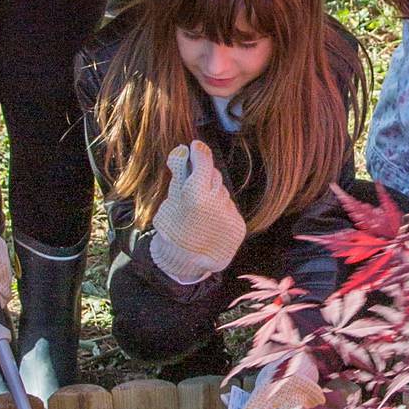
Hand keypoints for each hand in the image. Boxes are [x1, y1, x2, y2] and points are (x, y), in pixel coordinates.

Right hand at [150, 140, 247, 287]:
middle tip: (193, 185)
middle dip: (204, 176)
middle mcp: (216, 200)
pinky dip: (221, 211)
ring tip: (200, 211)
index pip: (203, 160)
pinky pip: (230, 208)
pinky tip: (210, 221)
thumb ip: (178, 174)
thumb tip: (182, 150)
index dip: (198, 151)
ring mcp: (229, 213)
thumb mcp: (170, 200)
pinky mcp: (238, 225)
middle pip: (213, 175)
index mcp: (196, 192)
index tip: (195, 146)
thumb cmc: (172, 229)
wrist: (185, 263)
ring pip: (222, 192)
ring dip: (212, 195)